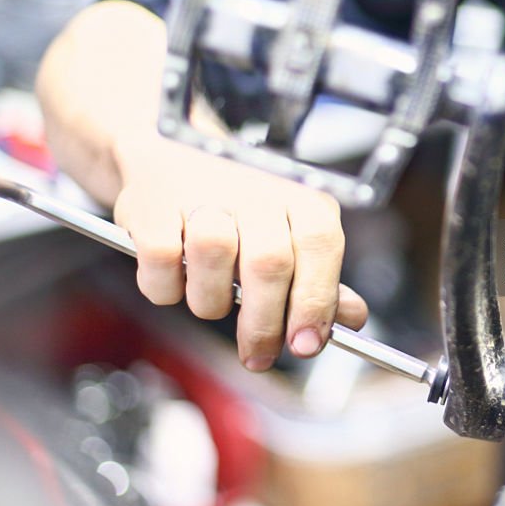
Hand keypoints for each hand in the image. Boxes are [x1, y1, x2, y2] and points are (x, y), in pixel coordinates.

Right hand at [112, 134, 367, 370]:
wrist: (171, 150)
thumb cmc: (239, 203)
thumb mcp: (289, 231)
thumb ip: (318, 277)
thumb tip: (352, 318)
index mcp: (299, 194)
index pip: (321, 245)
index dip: (316, 301)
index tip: (305, 344)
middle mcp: (256, 187)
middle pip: (269, 262)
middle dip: (263, 324)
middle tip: (257, 354)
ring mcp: (201, 192)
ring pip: (213, 260)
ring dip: (210, 301)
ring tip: (210, 297)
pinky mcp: (152, 203)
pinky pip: (161, 263)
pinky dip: (167, 287)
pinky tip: (175, 278)